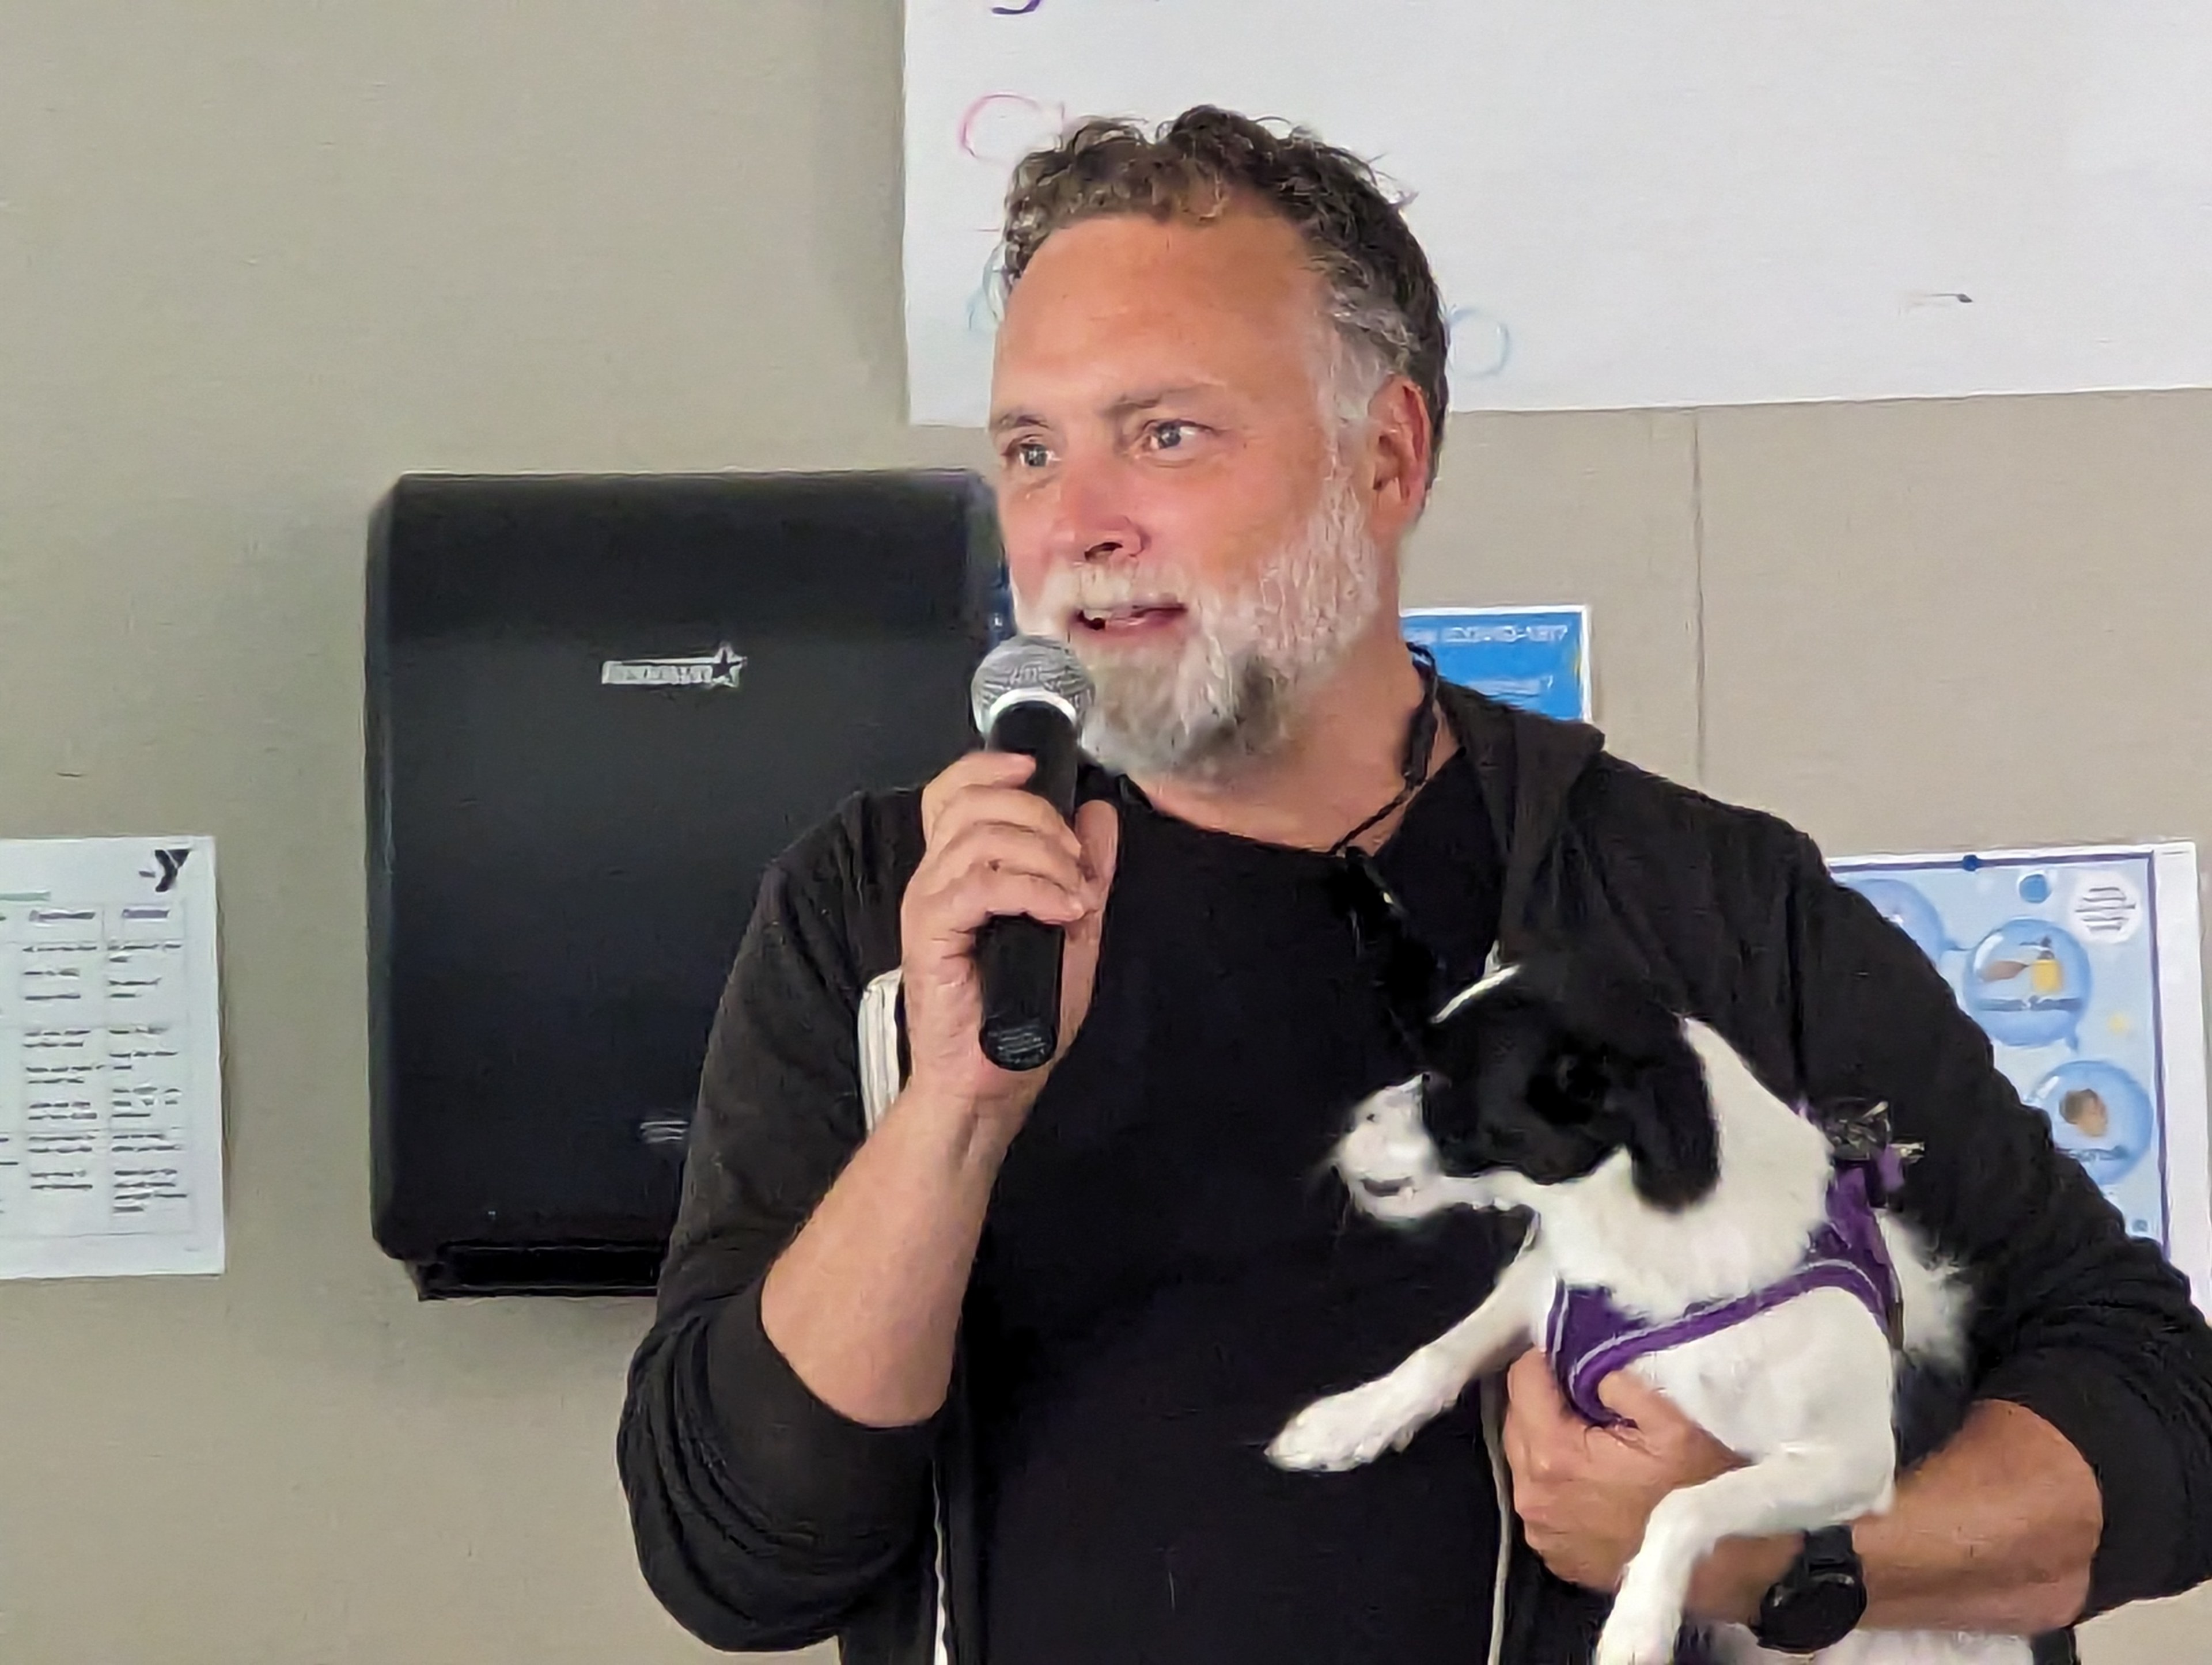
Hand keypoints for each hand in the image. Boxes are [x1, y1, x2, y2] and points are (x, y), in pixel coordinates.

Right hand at [899, 749, 1118, 1131]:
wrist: (991, 1083)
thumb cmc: (1020, 1019)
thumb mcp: (1070, 931)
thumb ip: (1084, 872)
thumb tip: (1099, 815)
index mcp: (959, 872)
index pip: (955, 791)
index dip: (991, 768)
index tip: (1036, 769)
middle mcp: (936, 880)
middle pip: (977, 804)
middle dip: (1042, 819)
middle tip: (1078, 866)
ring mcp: (929, 905)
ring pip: (982, 839)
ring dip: (1045, 858)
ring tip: (1075, 897)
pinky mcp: (932, 934)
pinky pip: (980, 886)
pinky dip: (1032, 890)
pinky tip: (1063, 913)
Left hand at [1501, 1349, 1793, 1620]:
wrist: (1722, 1569)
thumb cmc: (1702, 1492)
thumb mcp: (1673, 1422)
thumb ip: (1620, 1382)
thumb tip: (1589, 1365)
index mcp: (1556, 1456)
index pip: (1522, 1381)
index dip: (1546, 1358)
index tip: (1572, 1352)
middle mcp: (1533, 1496)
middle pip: (1517, 1418)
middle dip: (1544, 1397)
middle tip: (1587, 1391)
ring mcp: (1542, 1531)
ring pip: (1524, 1458)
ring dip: (1548, 1438)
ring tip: (1594, 1433)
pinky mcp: (1555, 1553)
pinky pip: (1540, 1496)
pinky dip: (1556, 1478)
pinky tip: (1595, 1476)